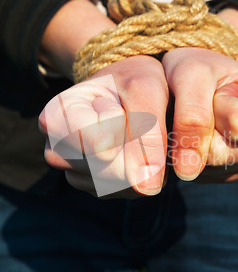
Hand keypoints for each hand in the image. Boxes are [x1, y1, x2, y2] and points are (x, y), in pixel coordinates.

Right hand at [39, 56, 168, 196]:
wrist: (131, 85)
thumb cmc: (134, 80)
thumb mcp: (145, 89)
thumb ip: (148, 132)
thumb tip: (148, 188)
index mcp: (54, 117)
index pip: (100, 144)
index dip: (120, 123)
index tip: (113, 103)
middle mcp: (56, 150)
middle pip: (107, 172)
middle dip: (134, 146)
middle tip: (128, 119)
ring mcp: (74, 173)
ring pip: (120, 185)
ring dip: (140, 160)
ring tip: (130, 131)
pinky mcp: (97, 188)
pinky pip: (128, 191)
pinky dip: (143, 172)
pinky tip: (136, 148)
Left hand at [162, 48, 237, 181]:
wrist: (199, 75)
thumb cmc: (199, 68)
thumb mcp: (191, 75)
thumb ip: (192, 117)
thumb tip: (188, 171)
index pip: (237, 125)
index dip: (215, 107)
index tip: (221, 90)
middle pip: (221, 154)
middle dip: (201, 129)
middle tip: (208, 104)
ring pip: (211, 168)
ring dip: (195, 143)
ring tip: (206, 117)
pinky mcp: (237, 173)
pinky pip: (205, 175)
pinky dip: (194, 155)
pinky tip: (203, 133)